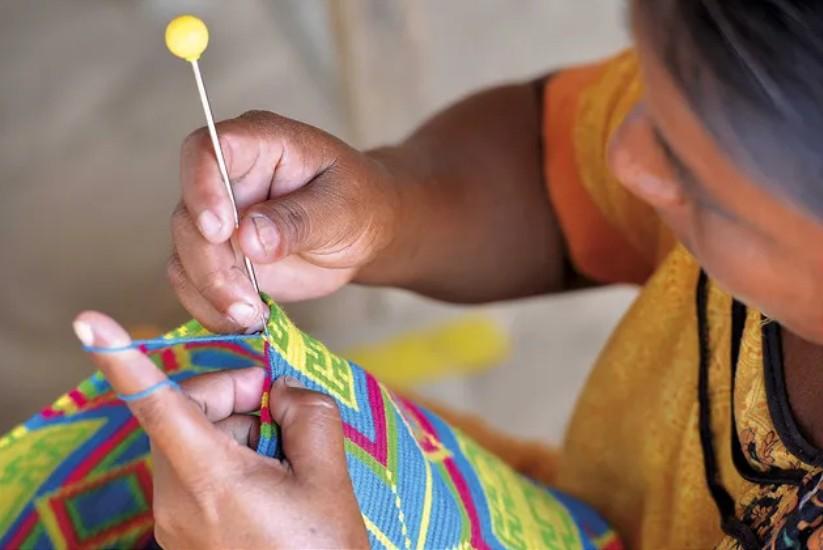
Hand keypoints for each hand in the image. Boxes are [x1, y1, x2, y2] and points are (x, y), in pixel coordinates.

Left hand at [73, 312, 368, 549]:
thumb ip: (309, 415)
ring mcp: (176, 521)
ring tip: (287, 461)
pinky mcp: (184, 533)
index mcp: (210, 481)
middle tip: (282, 408)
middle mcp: (177, 501)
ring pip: (194, 440)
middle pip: (186, 413)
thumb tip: (285, 390)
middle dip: (234, 397)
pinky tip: (273, 481)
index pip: (157, 405)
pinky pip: (198, 471)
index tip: (91, 324)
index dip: (123, 360)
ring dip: (239, 429)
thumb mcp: (329, 479)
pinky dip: (233, 457)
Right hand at [169, 110, 401, 331]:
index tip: (222, 231)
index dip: (202, 188)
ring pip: (184, 254)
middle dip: (211, 265)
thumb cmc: (362, 203)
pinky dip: (211, 308)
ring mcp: (218, 219)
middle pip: (188, 215)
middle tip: (246, 301)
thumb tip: (248, 238)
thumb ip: (299, 220)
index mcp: (259, 143)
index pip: (207, 149)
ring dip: (210, 292)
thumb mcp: (344, 208)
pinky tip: (245, 321)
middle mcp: (227, 177)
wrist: (366, 232)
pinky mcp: (219, 257)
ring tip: (253, 317)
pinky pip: (193, 283)